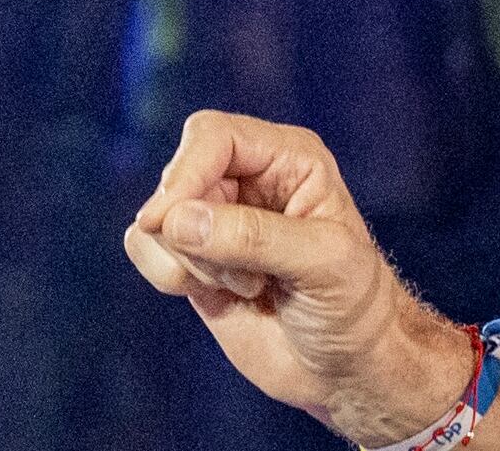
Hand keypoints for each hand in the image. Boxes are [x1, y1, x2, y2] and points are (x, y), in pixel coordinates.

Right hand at [123, 110, 472, 444]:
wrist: (346, 363)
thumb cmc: (353, 304)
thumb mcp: (323, 263)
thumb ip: (253, 237)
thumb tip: (175, 218)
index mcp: (289, 157)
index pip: (213, 135)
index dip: (185, 172)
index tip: (168, 221)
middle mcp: (248, 177)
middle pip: (177, 181)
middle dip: (199, 237)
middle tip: (253, 275)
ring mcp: (216, 217)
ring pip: (156, 220)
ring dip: (193, 264)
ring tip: (252, 284)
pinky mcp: (192, 256)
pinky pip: (146, 249)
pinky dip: (170, 276)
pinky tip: (223, 294)